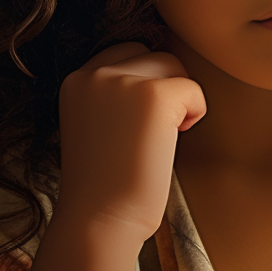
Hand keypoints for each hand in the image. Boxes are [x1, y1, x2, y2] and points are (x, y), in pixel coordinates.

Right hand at [55, 42, 205, 242]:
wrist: (100, 218)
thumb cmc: (104, 181)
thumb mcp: (95, 122)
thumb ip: (114, 93)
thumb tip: (161, 71)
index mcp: (76, 79)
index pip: (126, 52)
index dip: (144, 82)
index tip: (140, 120)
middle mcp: (95, 73)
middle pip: (154, 57)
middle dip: (164, 88)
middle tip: (152, 132)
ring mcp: (124, 81)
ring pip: (175, 67)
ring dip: (179, 99)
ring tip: (160, 137)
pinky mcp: (155, 96)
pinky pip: (194, 90)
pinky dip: (195, 114)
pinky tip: (174, 140)